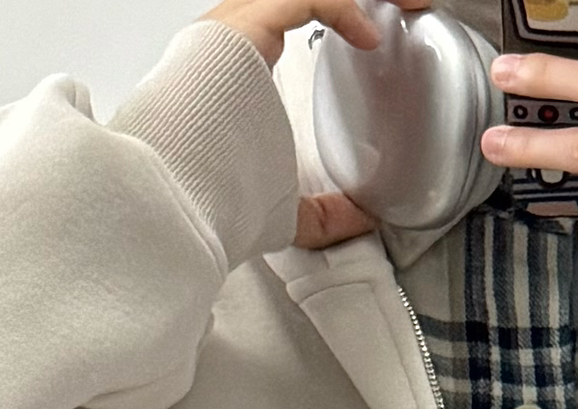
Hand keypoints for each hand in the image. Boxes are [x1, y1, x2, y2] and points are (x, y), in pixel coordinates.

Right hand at [198, 0, 432, 246]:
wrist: (175, 190)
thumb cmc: (207, 194)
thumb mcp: (279, 205)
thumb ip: (322, 211)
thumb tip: (361, 218)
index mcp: (232, 65)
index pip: (282, 18)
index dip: (329, 15)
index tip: (371, 40)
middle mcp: (232, 36)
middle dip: (343, 1)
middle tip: (394, 12)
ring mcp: (235, 26)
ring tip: (402, 4)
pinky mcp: (243, 27)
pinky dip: (340, 9)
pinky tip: (367, 35)